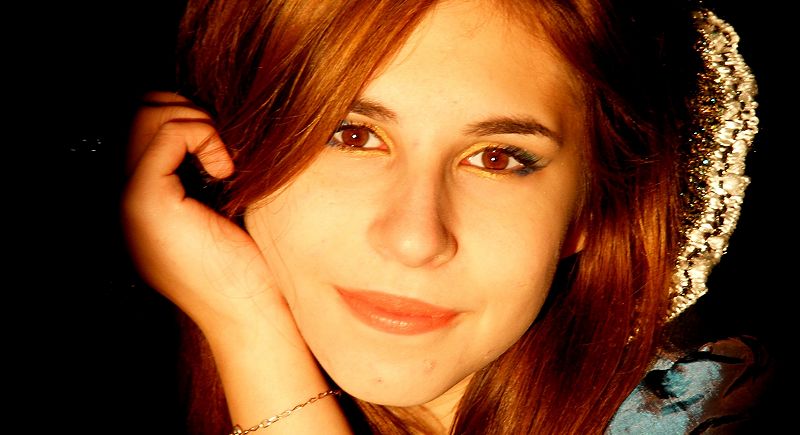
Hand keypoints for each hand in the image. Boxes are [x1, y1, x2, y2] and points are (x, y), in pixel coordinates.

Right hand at [121, 93, 350, 433]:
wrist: (250, 311)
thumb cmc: (247, 262)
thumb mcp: (220, 203)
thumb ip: (201, 165)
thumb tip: (213, 118)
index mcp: (140, 196)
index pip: (141, 122)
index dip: (184, 115)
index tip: (223, 148)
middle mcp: (123, 195)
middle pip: (138, 109)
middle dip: (187, 110)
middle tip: (222, 149)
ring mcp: (128, 199)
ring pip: (147, 112)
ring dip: (197, 122)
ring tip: (224, 163)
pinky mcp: (145, 201)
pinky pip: (166, 132)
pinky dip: (203, 136)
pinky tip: (225, 171)